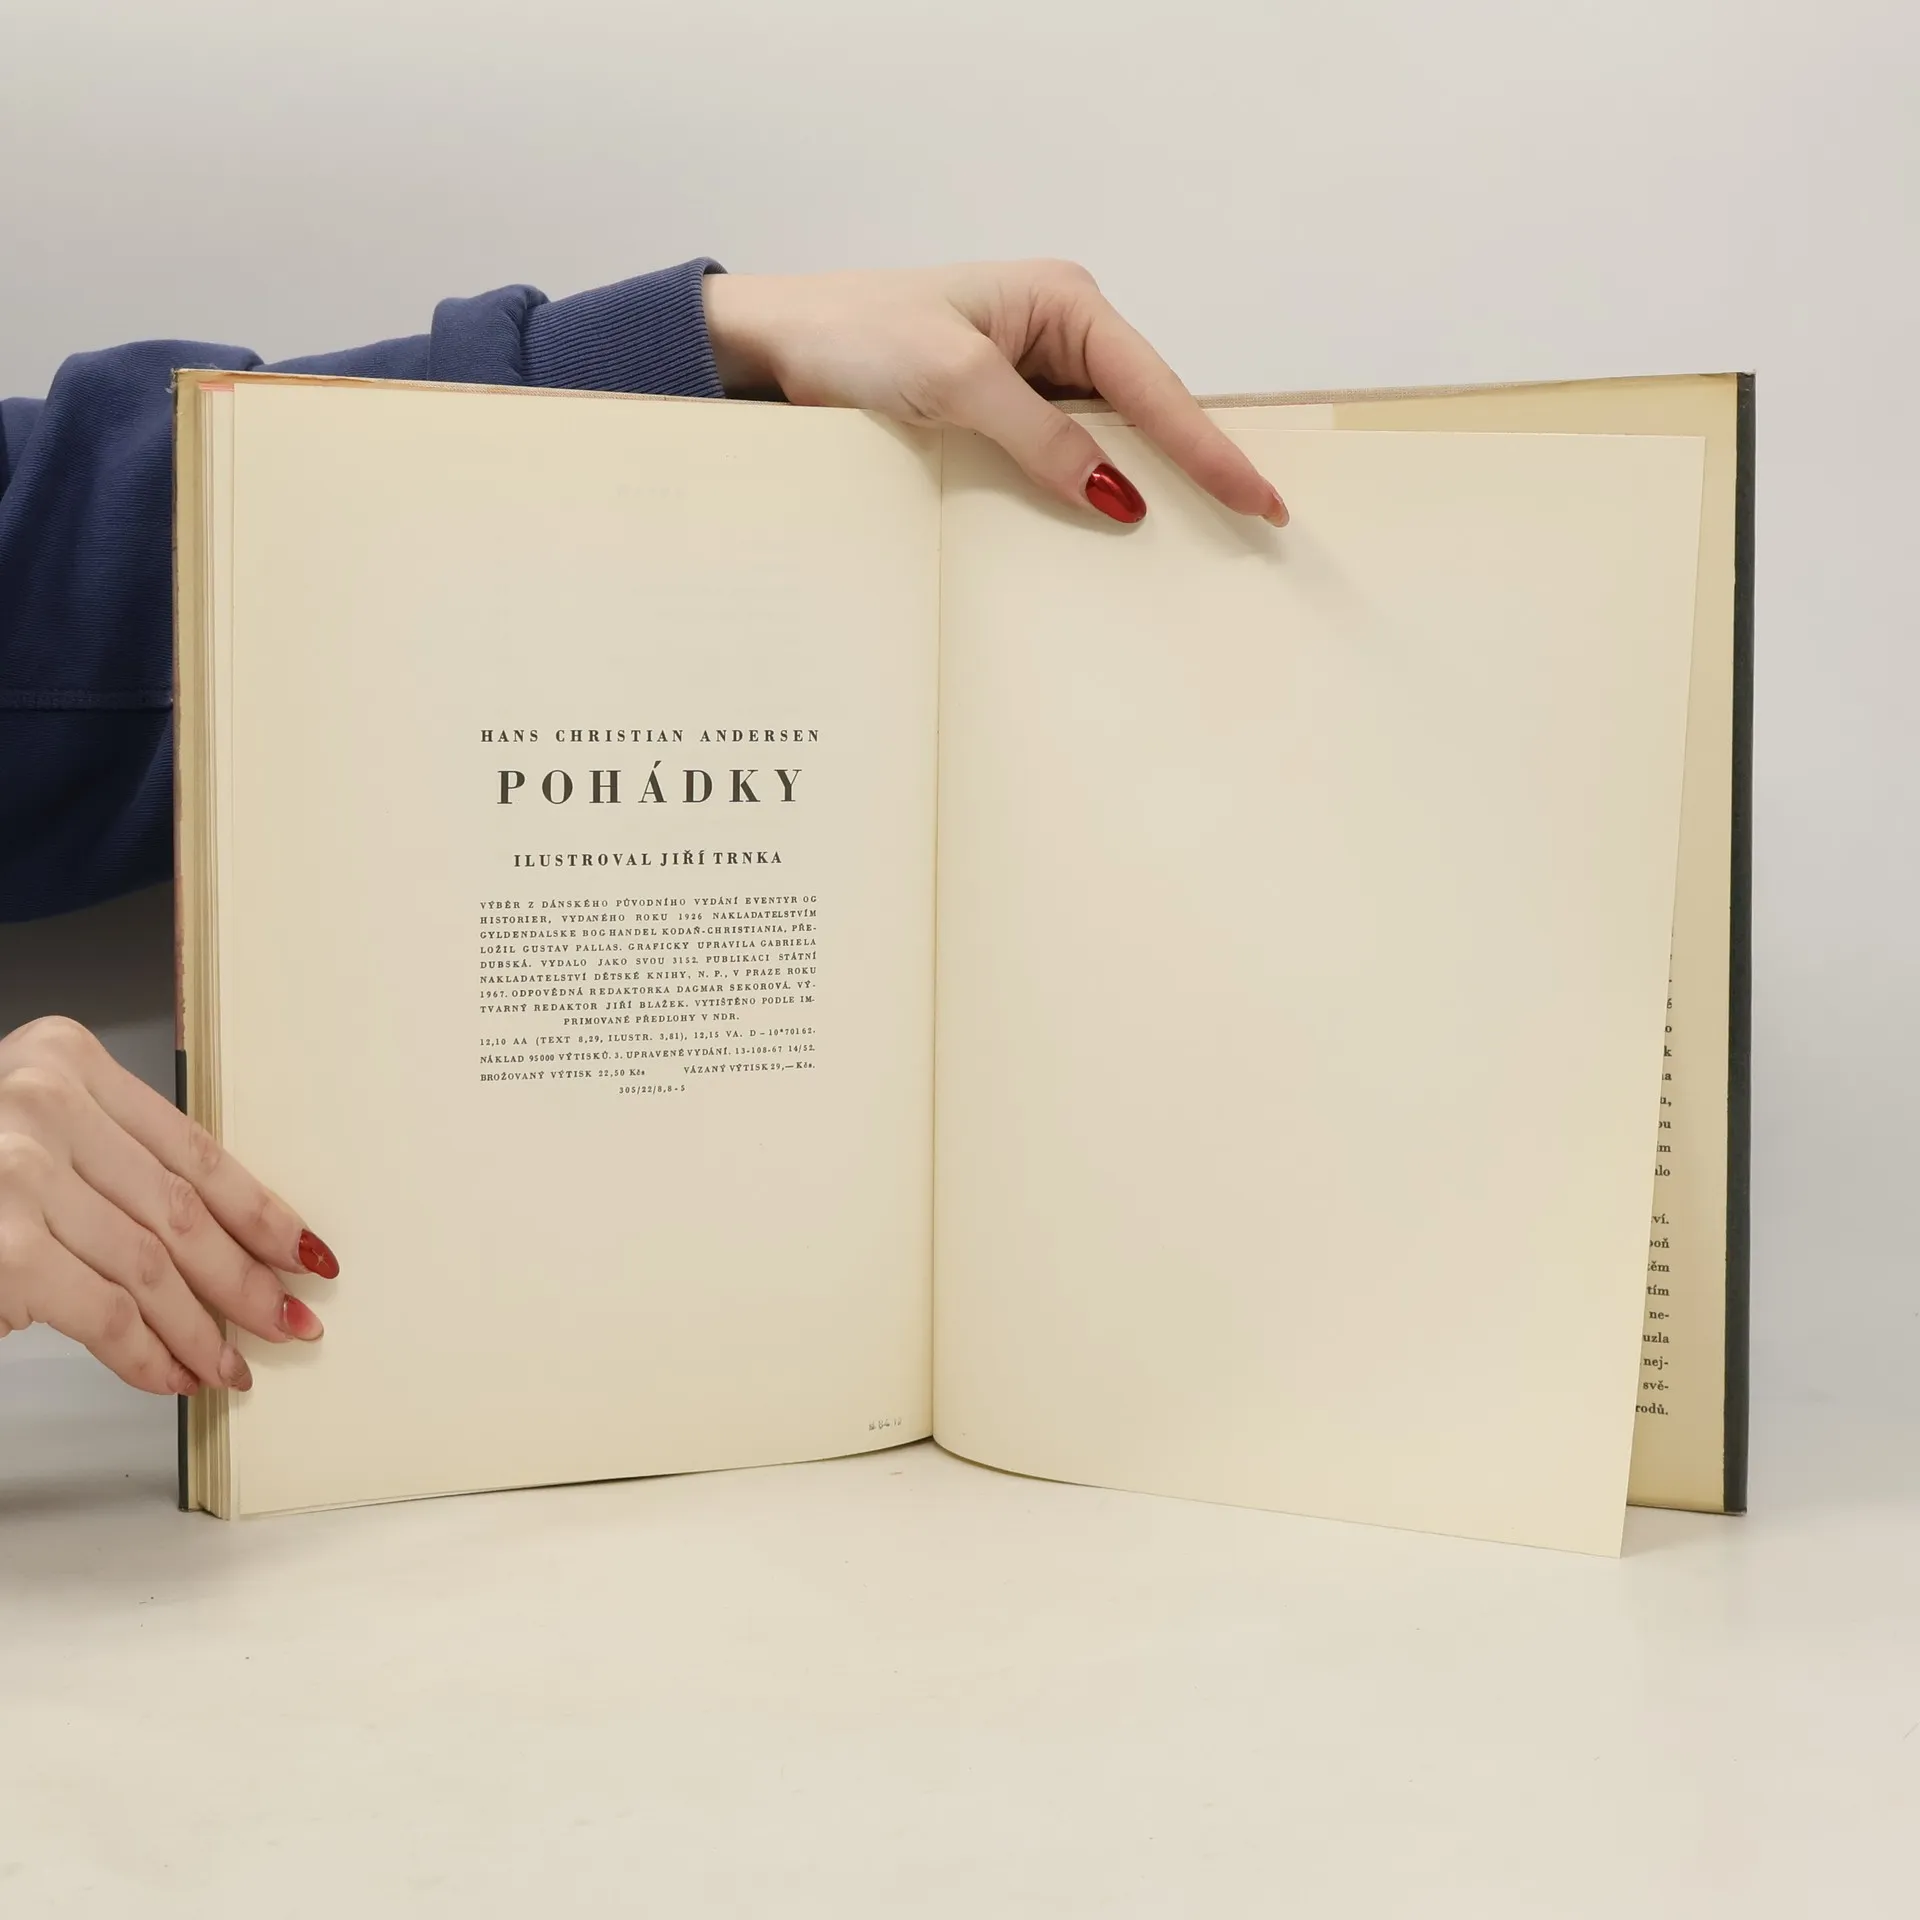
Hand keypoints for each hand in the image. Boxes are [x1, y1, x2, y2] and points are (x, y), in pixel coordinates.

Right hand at [0, 1017, 335, 1394]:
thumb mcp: (31, 1131)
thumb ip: (109, 1160)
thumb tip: (221, 1240)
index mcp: (64, 1059)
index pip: (194, 1148)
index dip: (259, 1210)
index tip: (303, 1250)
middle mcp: (43, 1103)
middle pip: (181, 1210)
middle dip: (246, 1278)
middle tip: (288, 1320)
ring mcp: (18, 1174)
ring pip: (152, 1268)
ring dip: (203, 1329)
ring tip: (230, 1365)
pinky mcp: (4, 1247)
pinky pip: (106, 1314)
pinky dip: (149, 1355)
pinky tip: (172, 1376)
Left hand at [702, 260, 1288, 528]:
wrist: (774, 346)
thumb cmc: (856, 335)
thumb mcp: (955, 381)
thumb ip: (1041, 436)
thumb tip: (1117, 497)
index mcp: (1063, 301)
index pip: (1156, 387)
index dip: (1209, 448)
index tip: (1259, 498)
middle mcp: (1057, 332)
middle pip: (1146, 412)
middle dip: (1193, 467)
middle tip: (1254, 525)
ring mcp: (1030, 374)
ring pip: (1106, 442)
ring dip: (1137, 488)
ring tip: (1197, 542)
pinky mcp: (999, 412)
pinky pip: (1060, 459)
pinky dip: (1081, 494)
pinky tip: (1104, 534)